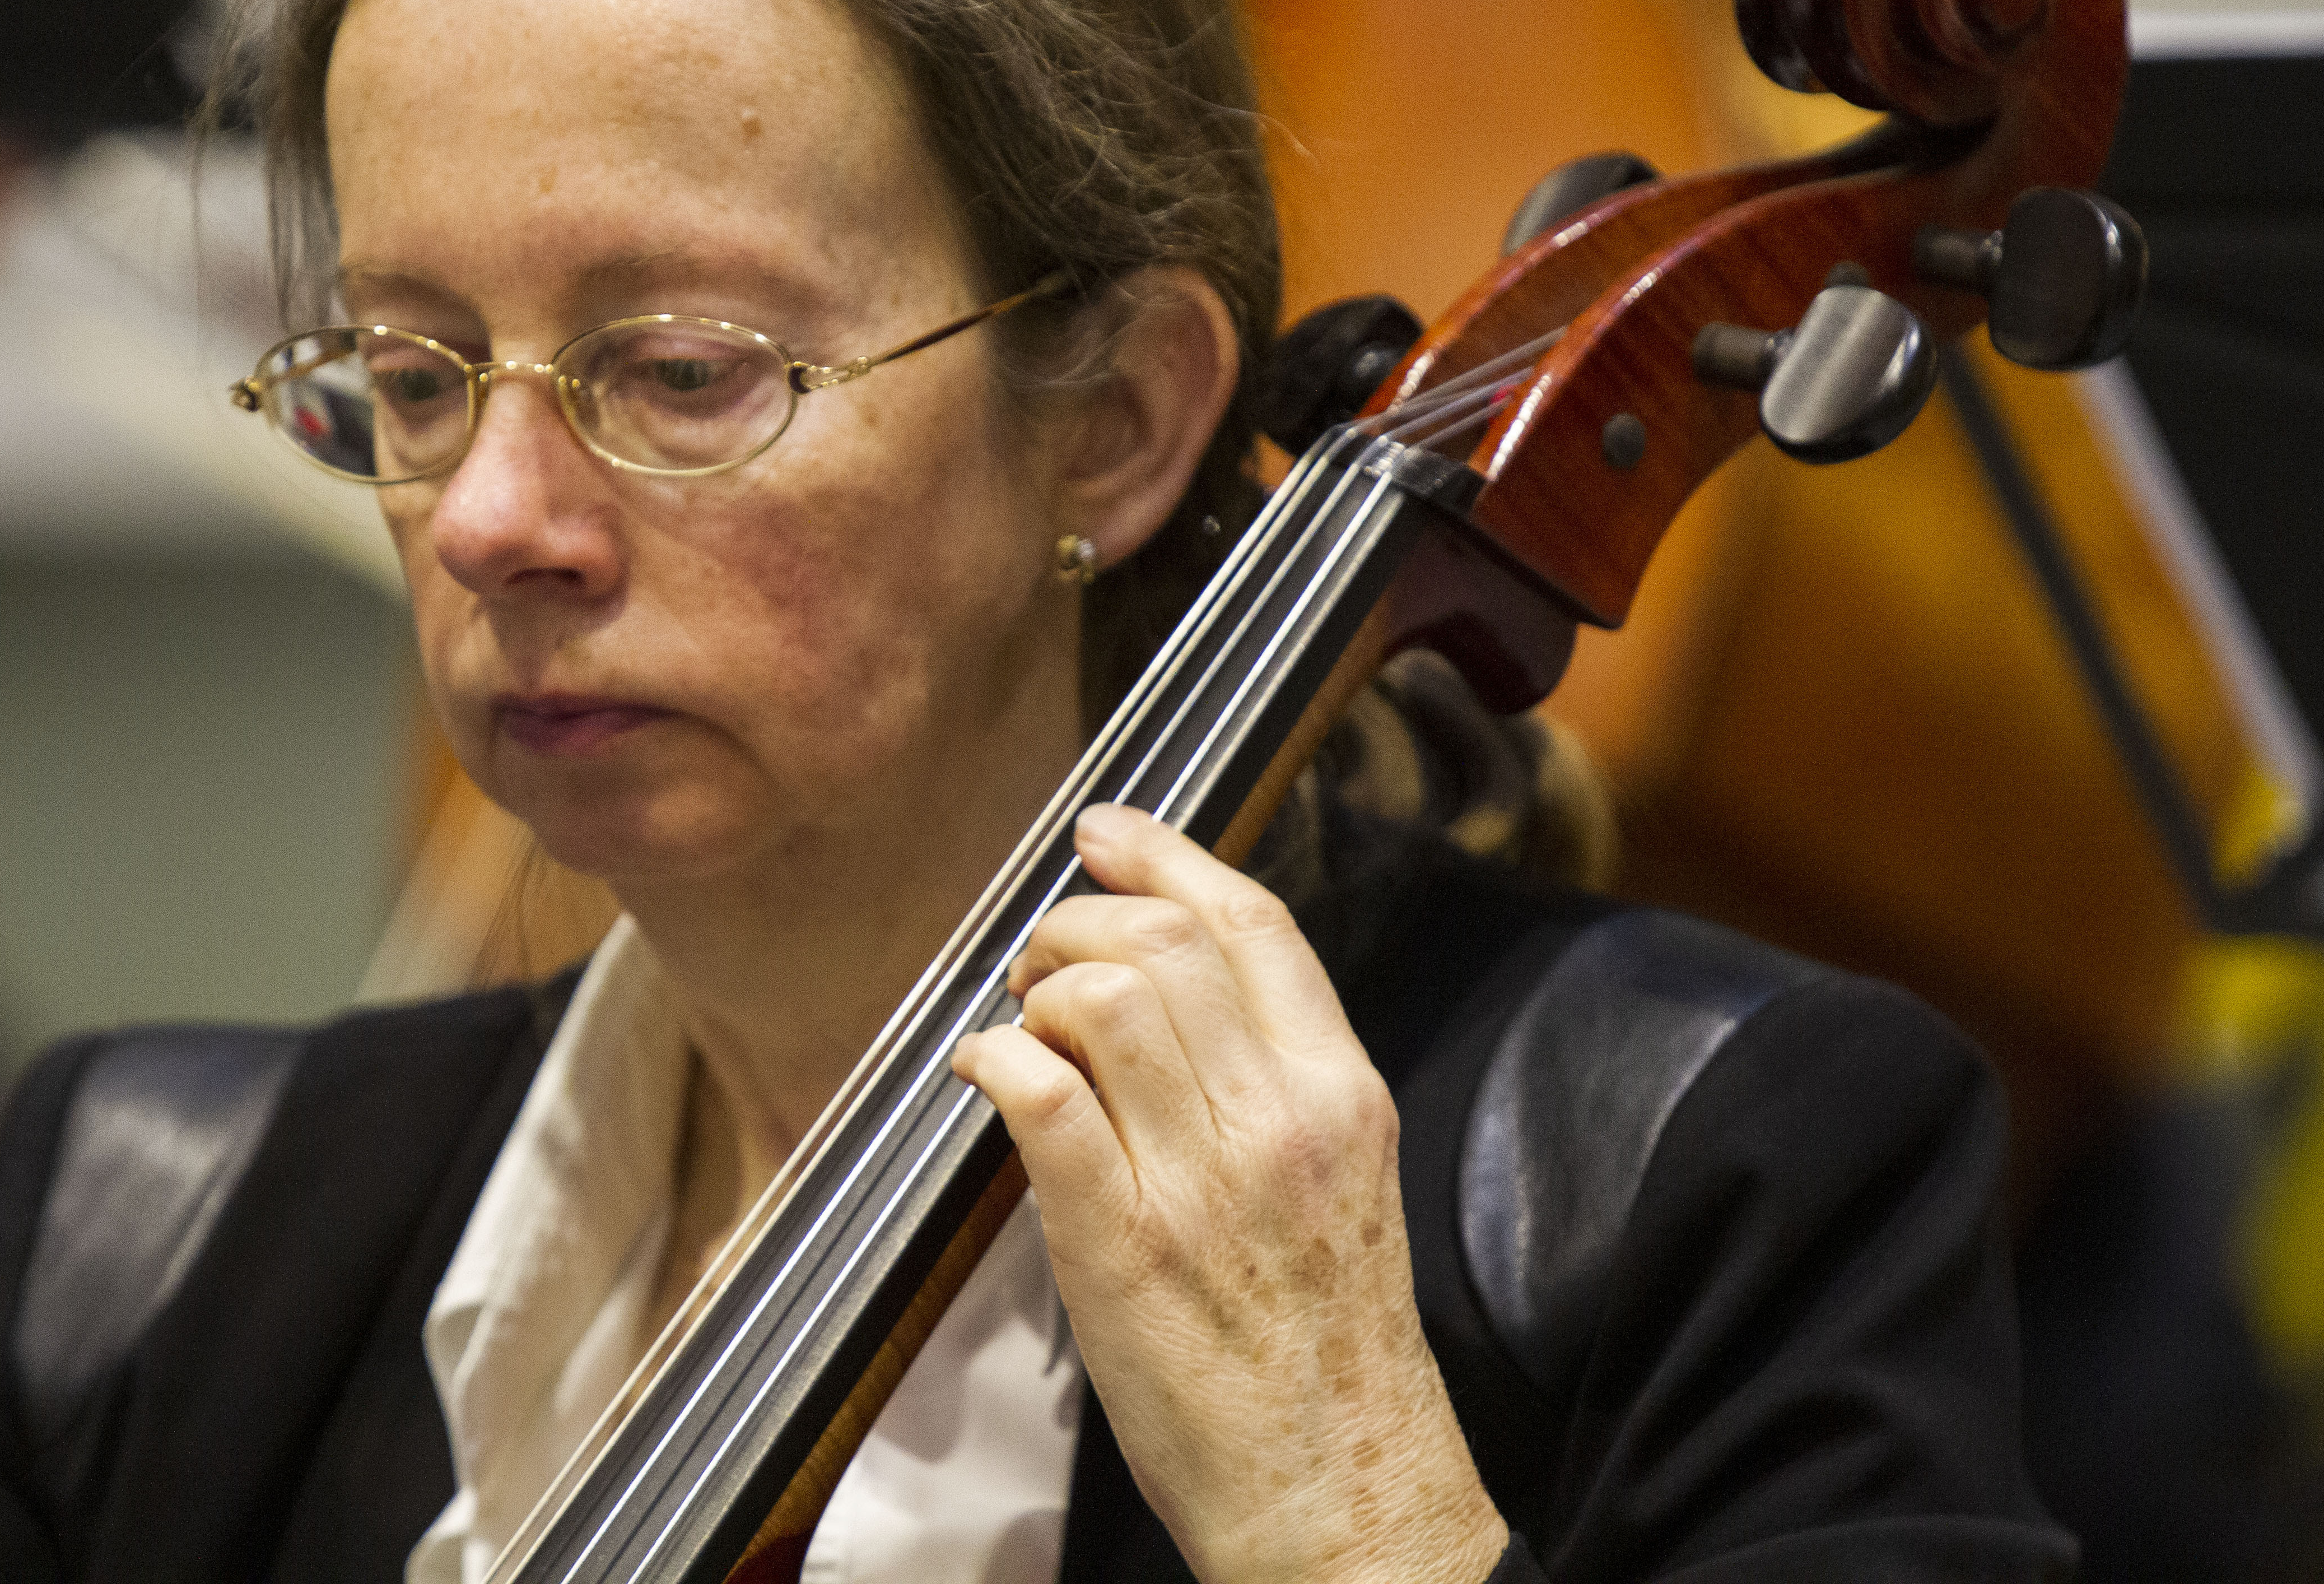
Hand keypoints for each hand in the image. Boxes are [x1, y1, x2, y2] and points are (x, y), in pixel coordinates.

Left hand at [949, 804, 1506, 1583]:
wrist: (1338, 1491)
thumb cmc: (1324, 1342)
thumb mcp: (1339, 1177)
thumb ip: (1271, 1077)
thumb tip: (1166, 987)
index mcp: (1341, 1095)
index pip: (1254, 923)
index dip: (1167, 857)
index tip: (1107, 833)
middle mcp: (1281, 1122)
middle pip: (1166, 942)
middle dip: (1079, 925)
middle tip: (1040, 960)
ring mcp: (1201, 1183)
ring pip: (1104, 1001)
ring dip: (1036, 989)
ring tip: (1019, 1020)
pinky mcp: (1121, 1247)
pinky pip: (1042, 1099)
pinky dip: (994, 1061)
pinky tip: (983, 1071)